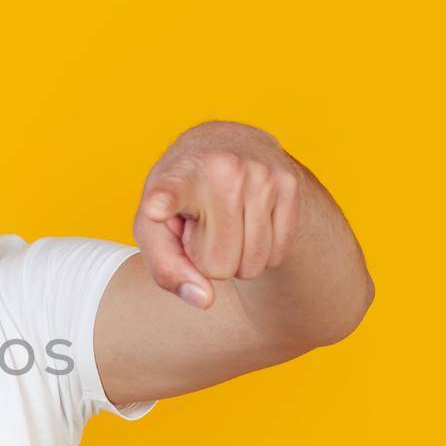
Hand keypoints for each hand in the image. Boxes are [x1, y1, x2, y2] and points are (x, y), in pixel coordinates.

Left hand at [132, 121, 306, 308]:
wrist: (224, 145)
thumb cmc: (180, 199)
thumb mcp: (155, 230)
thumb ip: (167, 268)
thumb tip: (205, 299)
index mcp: (177, 178)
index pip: (170, 193)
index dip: (163, 202)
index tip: (156, 207)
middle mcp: (221, 170)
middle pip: (219, 266)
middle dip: (210, 259)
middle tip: (204, 226)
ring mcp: (260, 175)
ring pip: (253, 265)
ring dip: (238, 256)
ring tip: (224, 220)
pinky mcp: (290, 184)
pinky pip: (277, 255)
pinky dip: (262, 250)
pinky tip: (248, 219)